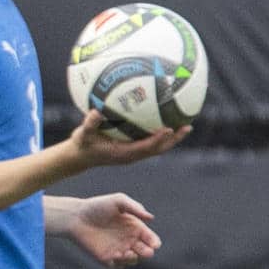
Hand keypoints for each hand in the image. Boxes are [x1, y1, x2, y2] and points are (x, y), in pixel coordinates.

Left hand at [67, 193, 159, 268]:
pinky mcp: (106, 258)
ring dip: (133, 259)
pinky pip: (117, 266)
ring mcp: (118, 249)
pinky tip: (117, 257)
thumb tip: (151, 218)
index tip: (154, 244)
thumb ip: (135, 208)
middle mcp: (128, 239)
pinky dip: (120, 264)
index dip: (154, 242)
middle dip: (147, 252)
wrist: (76, 217)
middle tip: (145, 251)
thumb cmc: (97, 206)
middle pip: (144, 251)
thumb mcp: (118, 201)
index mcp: (135, 227)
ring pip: (132, 260)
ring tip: (127, 253)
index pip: (150, 238)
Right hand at [69, 111, 188, 167]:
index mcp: (124, 154)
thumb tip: (96, 111)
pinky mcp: (133, 149)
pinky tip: (168, 120)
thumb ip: (89, 124)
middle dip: (174, 139)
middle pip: (158, 149)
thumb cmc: (82, 145)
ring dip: (173, 138)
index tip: (169, 129)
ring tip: (186, 124)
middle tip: (187, 126)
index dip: (158, 139)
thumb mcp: (82, 135)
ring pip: (158, 147)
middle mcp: (133, 155)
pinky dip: (162, 134)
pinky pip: (152, 142)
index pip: (145, 147)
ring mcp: (134, 153)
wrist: (80, 157)